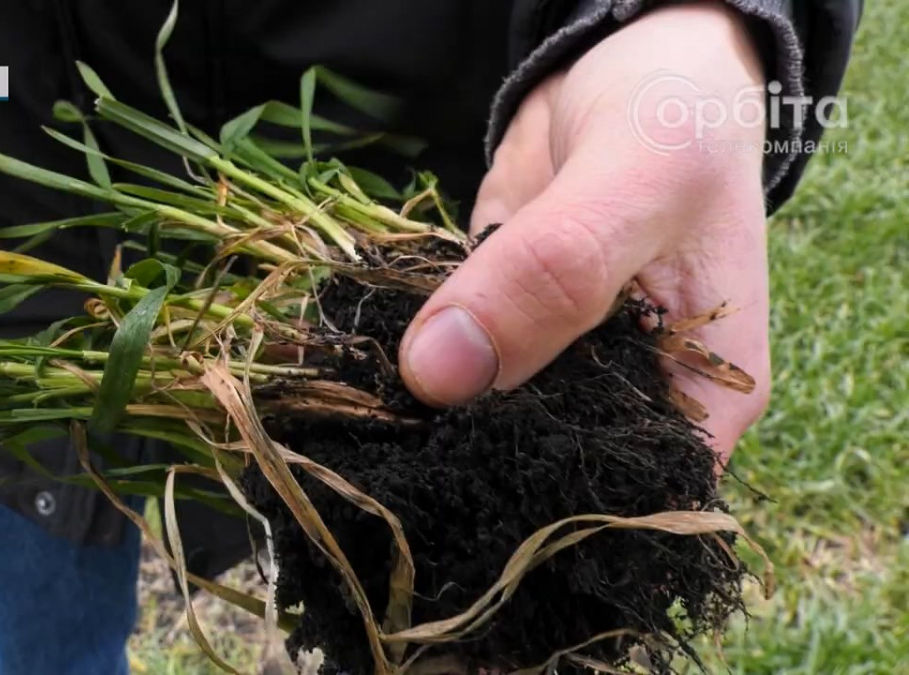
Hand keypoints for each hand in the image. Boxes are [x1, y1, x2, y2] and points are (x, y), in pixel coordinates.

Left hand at [399, 3, 771, 459]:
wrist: (625, 68)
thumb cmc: (675, 122)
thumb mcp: (635, 184)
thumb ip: (553, 271)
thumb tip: (442, 373)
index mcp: (696, 405)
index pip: (617, 499)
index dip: (540, 496)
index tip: (457, 473)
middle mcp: (624, 403)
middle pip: (538, 466)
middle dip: (466, 454)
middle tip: (390, 440)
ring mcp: (554, 368)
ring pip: (481, 415)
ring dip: (424, 409)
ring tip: (364, 405)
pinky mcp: (496, 327)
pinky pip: (444, 355)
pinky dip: (407, 352)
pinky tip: (364, 355)